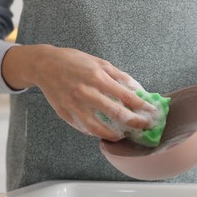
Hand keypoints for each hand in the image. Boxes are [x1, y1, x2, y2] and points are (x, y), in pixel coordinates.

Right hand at [2, 45, 154, 140]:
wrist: (44, 65)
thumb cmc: (76, 62)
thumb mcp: (100, 63)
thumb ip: (120, 77)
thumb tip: (139, 91)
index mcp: (97, 77)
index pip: (126, 96)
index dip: (141, 106)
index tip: (152, 112)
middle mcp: (86, 93)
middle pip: (116, 114)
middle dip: (135, 122)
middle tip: (145, 126)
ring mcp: (74, 106)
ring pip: (99, 128)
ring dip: (116, 134)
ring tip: (125, 134)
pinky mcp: (66, 114)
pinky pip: (85, 129)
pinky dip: (98, 133)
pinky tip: (107, 133)